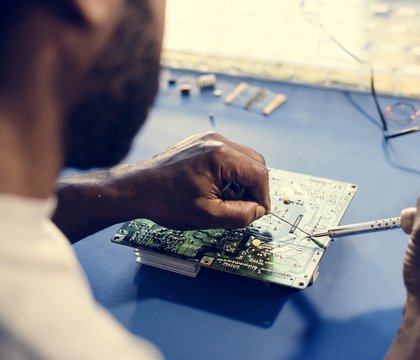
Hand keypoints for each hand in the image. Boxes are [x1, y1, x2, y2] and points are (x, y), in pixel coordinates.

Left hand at [118, 132, 270, 229]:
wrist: (135, 189)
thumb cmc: (165, 201)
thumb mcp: (208, 215)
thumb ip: (240, 214)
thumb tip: (259, 210)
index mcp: (220, 155)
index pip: (259, 174)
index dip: (262, 197)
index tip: (257, 213)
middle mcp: (217, 141)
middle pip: (255, 162)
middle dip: (254, 187)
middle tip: (244, 208)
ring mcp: (208, 139)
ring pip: (243, 159)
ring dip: (242, 180)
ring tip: (227, 200)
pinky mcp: (201, 143)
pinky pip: (228, 156)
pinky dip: (230, 173)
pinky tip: (216, 189)